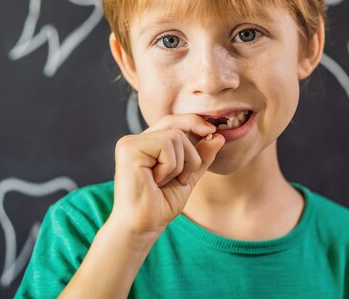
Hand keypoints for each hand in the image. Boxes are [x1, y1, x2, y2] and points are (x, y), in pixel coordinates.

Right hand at [107, 114, 224, 243]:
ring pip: (176, 136)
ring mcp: (130, 143)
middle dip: (191, 152)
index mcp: (146, 144)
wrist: (144, 226)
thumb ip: (201, 156)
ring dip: (181, 164)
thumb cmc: (161, 204)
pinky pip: (166, 145)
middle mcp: (136, 140)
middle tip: (185, 178)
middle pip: (176, 126)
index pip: (173, 122)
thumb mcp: (189, 176)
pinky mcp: (129, 149)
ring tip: (166, 182)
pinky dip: (171, 167)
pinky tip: (156, 182)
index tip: (213, 131)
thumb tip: (218, 136)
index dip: (193, 122)